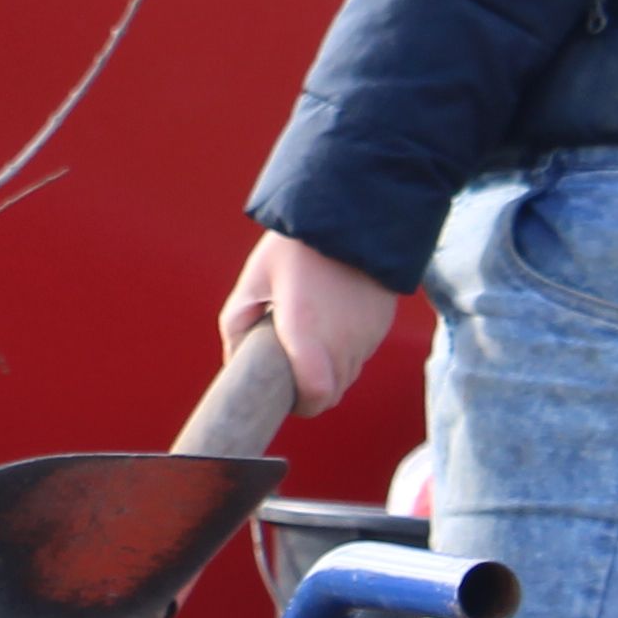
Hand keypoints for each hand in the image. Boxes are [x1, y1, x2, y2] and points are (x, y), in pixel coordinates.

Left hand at [220, 229, 401, 412]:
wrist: (352, 212)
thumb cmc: (297, 245)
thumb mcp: (255, 278)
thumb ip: (237, 322)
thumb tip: (234, 359)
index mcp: (305, 331)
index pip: (315, 396)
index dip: (302, 405)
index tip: (288, 397)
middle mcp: (341, 340)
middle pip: (332, 392)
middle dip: (312, 390)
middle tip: (293, 369)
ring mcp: (366, 334)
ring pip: (349, 374)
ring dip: (330, 369)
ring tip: (311, 337)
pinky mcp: (382, 323)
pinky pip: (363, 352)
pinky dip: (347, 348)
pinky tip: (332, 320)